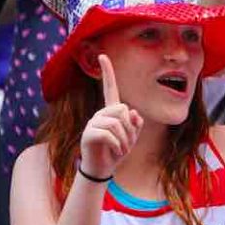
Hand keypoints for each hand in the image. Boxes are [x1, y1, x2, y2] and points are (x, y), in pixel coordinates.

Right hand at [79, 54, 142, 179]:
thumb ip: (136, 123)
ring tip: (121, 149)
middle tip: (126, 142)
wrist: (102, 168)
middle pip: (123, 109)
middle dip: (130, 128)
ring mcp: (92, 123)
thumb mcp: (132, 136)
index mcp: (111, 111)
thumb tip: (133, 112)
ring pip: (118, 123)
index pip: (110, 88)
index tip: (103, 56)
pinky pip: (110, 134)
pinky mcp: (88, 134)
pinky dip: (118, 145)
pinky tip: (116, 152)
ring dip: (125, 139)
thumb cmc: (117, 150)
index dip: (107, 73)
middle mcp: (100, 114)